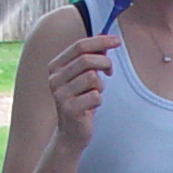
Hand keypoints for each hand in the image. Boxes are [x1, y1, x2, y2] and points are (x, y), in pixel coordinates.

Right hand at [49, 34, 118, 148]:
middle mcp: (54, 79)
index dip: (100, 41)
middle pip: (86, 59)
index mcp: (55, 67)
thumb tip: (106, 38)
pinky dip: (99, 100)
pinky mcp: (70, 109)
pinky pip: (96, 96)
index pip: (79, 46)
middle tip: (110, 71)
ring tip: (95, 93)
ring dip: (100, 86)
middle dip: (104, 62)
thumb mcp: (84, 77)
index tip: (117, 40)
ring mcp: (60, 95)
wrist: (71, 133)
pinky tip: (92, 107)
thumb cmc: (80, 101)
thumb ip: (92, 57)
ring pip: (92, 78)